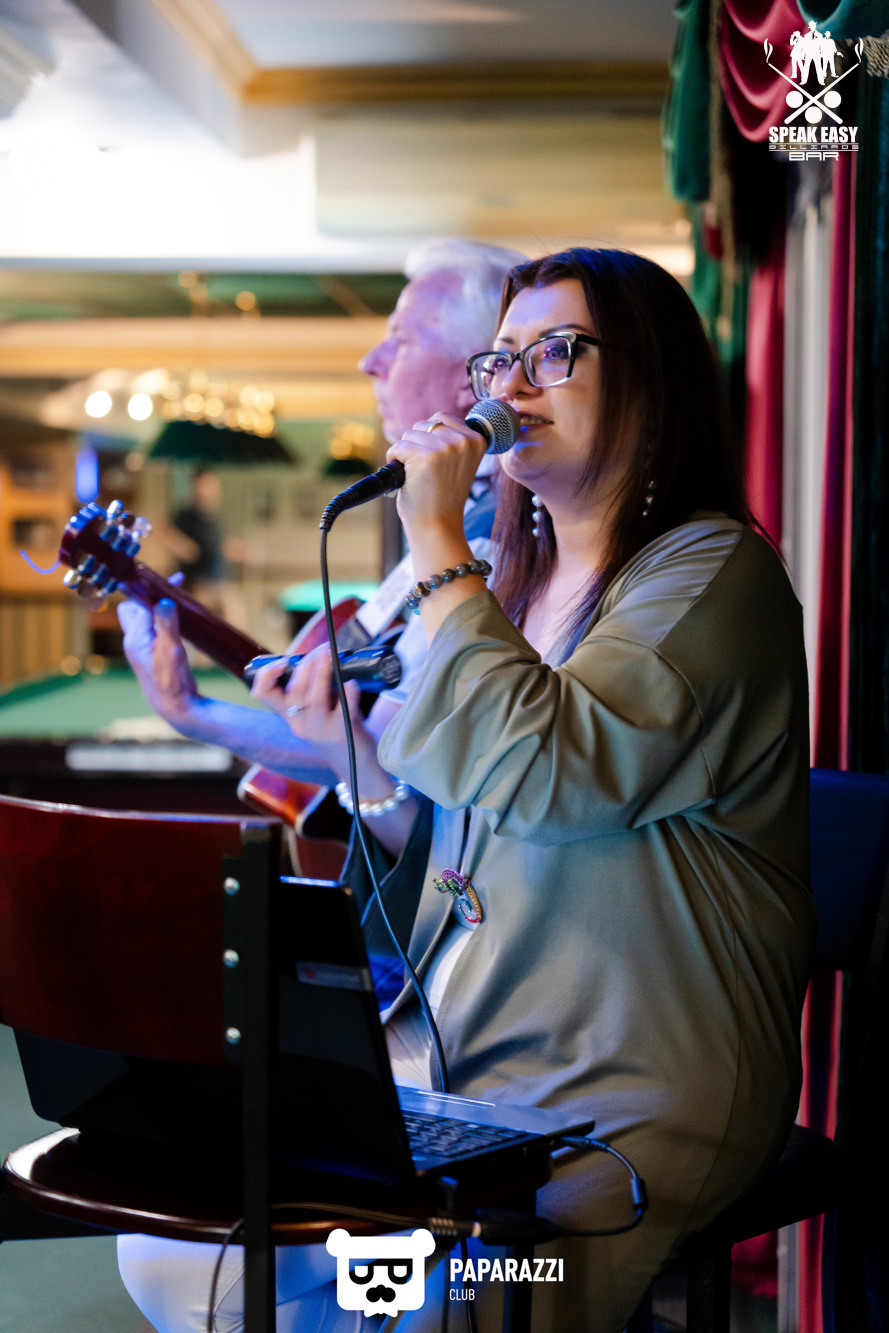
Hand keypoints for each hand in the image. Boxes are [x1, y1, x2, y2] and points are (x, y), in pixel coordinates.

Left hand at [118, 575, 197, 723]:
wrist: (174, 706)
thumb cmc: (171, 680)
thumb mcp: (172, 649)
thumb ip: (167, 623)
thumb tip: (163, 600)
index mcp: (134, 638)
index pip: (137, 603)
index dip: (148, 588)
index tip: (168, 578)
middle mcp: (134, 640)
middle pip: (134, 606)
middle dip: (148, 594)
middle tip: (172, 585)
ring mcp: (142, 646)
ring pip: (143, 616)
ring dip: (156, 605)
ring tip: (176, 595)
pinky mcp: (152, 651)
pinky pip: (153, 626)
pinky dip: (162, 617)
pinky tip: (177, 617)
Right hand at [249, 643, 368, 775]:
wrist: (358, 765)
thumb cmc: (337, 730)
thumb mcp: (316, 713)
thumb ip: (312, 691)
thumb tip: (319, 658)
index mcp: (290, 716)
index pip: (262, 694)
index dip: (266, 675)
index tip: (283, 662)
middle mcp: (300, 724)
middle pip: (293, 691)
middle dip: (306, 665)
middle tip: (321, 651)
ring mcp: (320, 730)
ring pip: (314, 698)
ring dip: (322, 673)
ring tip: (330, 657)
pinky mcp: (342, 733)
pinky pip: (344, 706)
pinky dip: (349, 691)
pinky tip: (352, 683)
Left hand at [386, 414, 485, 535]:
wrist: (438, 526)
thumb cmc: (444, 497)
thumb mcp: (458, 463)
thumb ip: (452, 441)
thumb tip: (430, 423)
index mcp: (477, 440)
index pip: (442, 418)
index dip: (430, 438)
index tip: (435, 462)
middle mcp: (463, 441)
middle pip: (424, 424)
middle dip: (417, 444)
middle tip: (425, 471)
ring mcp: (444, 448)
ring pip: (409, 434)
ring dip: (406, 453)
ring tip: (417, 475)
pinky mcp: (424, 456)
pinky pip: (398, 447)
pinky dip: (394, 460)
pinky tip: (405, 477)